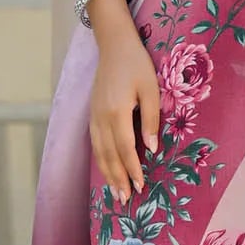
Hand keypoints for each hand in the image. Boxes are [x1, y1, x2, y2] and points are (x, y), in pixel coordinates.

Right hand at [88, 11, 160, 204]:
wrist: (114, 45)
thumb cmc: (137, 65)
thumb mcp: (151, 89)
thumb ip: (150, 119)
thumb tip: (152, 148)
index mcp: (117, 112)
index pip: (125, 148)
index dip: (132, 169)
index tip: (140, 186)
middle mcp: (101, 118)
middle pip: (108, 155)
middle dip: (118, 178)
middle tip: (126, 199)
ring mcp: (93, 116)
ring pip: (99, 152)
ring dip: (107, 173)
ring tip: (115, 192)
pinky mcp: (92, 114)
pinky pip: (95, 143)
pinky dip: (100, 159)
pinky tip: (106, 169)